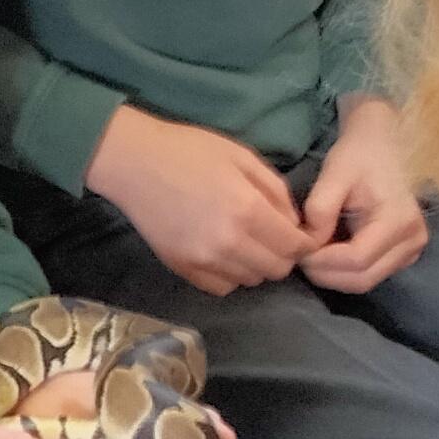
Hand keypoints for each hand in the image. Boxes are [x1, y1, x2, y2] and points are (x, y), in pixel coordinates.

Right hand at [83, 103, 306, 295]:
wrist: (134, 163)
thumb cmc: (190, 151)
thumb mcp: (242, 157)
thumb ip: (275, 190)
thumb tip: (293, 222)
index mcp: (248, 210)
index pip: (294, 246)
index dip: (304, 242)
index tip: (300, 234)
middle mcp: (230, 242)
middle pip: (276, 270)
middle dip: (283, 255)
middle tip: (272, 237)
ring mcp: (204, 260)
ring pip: (250, 280)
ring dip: (256, 265)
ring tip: (245, 242)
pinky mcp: (183, 269)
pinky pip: (222, 287)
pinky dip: (230, 276)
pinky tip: (223, 254)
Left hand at [297, 94, 426, 293]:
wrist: (379, 147)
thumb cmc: (357, 157)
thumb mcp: (334, 174)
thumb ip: (320, 210)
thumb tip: (308, 245)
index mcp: (399, 220)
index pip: (357, 259)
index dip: (322, 262)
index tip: (298, 249)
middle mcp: (412, 241)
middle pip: (362, 278)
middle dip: (325, 273)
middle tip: (300, 255)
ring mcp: (411, 252)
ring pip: (364, 282)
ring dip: (333, 274)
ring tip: (313, 251)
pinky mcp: (403, 256)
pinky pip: (369, 275)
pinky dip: (344, 271)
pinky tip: (328, 252)